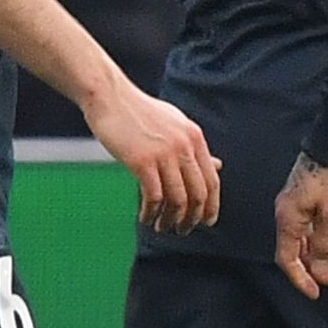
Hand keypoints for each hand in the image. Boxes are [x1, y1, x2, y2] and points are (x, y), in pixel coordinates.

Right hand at [87, 81, 221, 232]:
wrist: (109, 97)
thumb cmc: (140, 112)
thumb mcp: (175, 125)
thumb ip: (195, 148)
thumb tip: (218, 166)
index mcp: (194, 137)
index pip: (212, 180)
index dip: (211, 206)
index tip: (206, 222)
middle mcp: (183, 146)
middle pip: (198, 194)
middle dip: (192, 218)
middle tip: (182, 230)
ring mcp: (163, 153)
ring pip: (177, 199)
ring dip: (171, 220)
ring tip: (161, 227)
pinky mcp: (141, 161)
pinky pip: (154, 197)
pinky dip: (151, 213)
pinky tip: (145, 218)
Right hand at [274, 153, 327, 296]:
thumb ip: (325, 245)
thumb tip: (320, 271)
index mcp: (288, 218)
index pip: (286, 259)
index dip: (300, 279)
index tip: (316, 293)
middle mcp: (287, 213)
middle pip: (297, 250)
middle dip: (317, 268)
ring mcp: (296, 203)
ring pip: (307, 238)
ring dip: (324, 253)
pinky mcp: (306, 196)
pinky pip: (312, 224)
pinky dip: (326, 236)